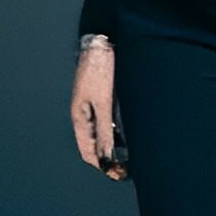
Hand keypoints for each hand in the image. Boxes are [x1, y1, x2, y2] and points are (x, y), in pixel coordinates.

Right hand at [70, 38, 128, 179]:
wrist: (103, 40)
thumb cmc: (100, 70)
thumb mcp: (104, 104)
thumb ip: (104, 132)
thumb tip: (106, 159)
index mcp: (80, 118)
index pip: (89, 153)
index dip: (103, 166)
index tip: (120, 175)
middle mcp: (85, 115)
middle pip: (96, 145)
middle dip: (111, 159)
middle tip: (130, 170)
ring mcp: (94, 106)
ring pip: (105, 134)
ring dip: (117, 146)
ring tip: (135, 156)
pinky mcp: (105, 97)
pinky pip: (111, 121)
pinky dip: (120, 132)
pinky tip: (133, 135)